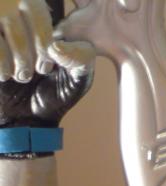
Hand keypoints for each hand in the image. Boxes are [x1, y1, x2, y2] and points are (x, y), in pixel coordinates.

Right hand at [0, 0, 94, 127]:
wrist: (28, 119)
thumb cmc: (56, 94)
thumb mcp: (79, 78)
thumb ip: (82, 57)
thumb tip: (56, 45)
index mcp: (48, 19)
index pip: (43, 5)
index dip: (50, 35)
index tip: (53, 61)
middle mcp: (21, 16)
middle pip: (27, 5)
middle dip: (38, 44)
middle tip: (42, 69)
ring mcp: (1, 28)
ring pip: (7, 21)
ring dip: (20, 57)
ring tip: (24, 75)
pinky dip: (2, 64)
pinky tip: (5, 76)